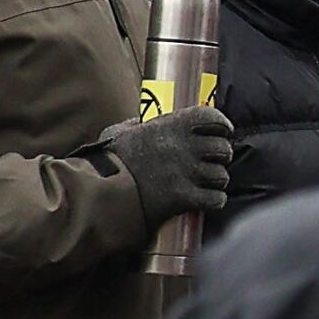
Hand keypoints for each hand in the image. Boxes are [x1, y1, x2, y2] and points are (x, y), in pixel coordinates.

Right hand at [105, 102, 236, 223]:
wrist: (95, 193)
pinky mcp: (183, 198)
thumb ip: (134, 126)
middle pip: (223, 149)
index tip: (221, 132)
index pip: (212, 117)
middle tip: (210, 163)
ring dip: (215, 181)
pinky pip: (216, 199)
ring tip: (203, 184)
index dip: (221, 126)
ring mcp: (185, 172)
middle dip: (219, 157)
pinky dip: (213, 201)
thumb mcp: (118, 134)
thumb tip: (139, 122)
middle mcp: (183, 146)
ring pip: (221, 176)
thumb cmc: (105, 162)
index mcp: (170, 126)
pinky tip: (204, 200)